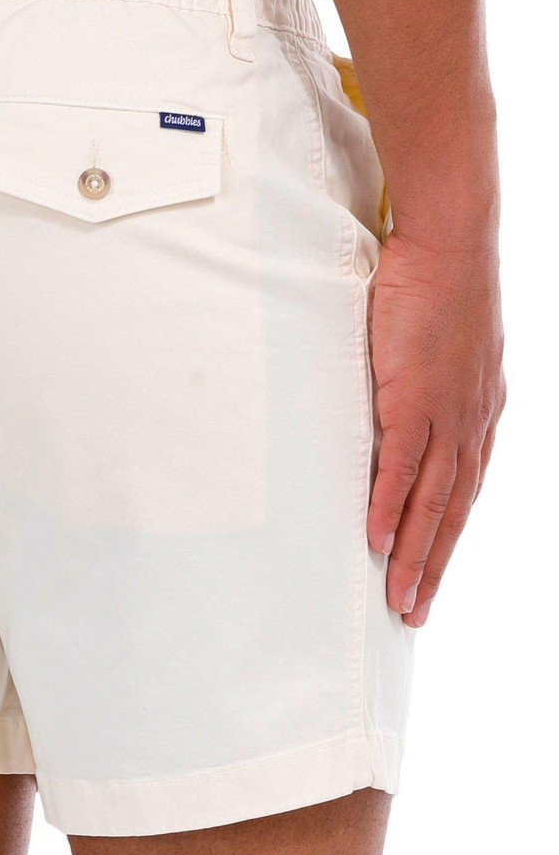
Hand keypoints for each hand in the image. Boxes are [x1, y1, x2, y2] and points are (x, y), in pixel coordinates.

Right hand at [366, 227, 504, 626]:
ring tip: (397, 597)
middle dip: (433, 567)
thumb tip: (397, 412)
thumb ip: (424, 388)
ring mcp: (446, 414)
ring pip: (433, 501)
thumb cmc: (437, 287)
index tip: (428, 576)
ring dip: (413, 554)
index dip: (445, 539)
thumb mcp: (439, 349)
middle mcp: (471, 423)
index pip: (463, 492)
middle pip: (453, 512)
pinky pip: (402, 466)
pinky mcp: (415, 398)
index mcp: (479, 413)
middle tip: (413, 613)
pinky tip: (374, 540)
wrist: (449, 242)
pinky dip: (389, 506)